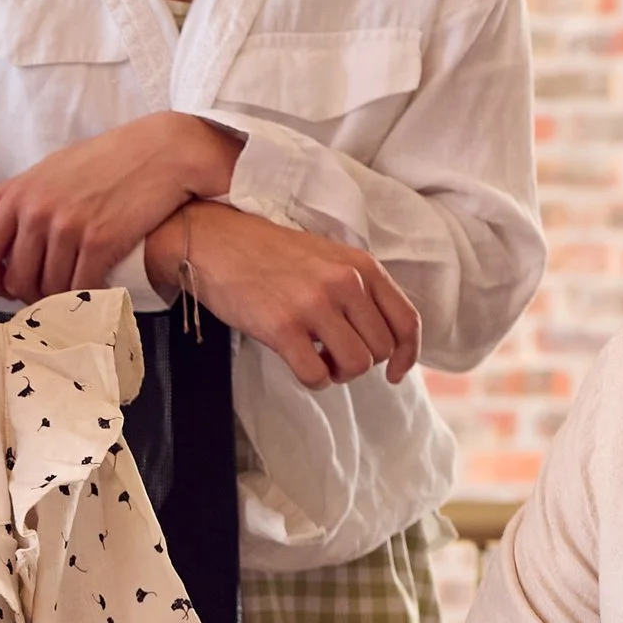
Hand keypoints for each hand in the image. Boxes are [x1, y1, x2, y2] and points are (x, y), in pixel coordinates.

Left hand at [0, 114, 242, 302]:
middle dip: (23, 294)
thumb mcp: (45, 170)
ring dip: (55, 298)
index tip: (5, 286)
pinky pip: (79, 287)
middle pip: (13, 278)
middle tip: (41, 295)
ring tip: (68, 293)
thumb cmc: (102, 160)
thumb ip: (0, 197)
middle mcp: (38, 212)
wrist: (159, 152)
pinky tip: (92, 292)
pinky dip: (84, 296)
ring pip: (47, 287)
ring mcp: (68, 228)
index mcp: (19, 194)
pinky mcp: (100, 242)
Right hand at [147, 202, 421, 389]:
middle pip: (381, 350)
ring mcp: (314, 304)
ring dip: (338, 373)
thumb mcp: (326, 257)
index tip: (395, 374)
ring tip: (318, 360)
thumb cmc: (268, 254)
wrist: (214, 241)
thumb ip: (357, 287)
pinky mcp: (282, 326)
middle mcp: (344, 283)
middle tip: (334, 356)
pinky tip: (299, 364)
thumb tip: (379, 335)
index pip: (406, 321)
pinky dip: (313, 380)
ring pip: (355, 365)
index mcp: (360, 265)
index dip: (408, 356)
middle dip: (360, 362)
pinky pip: (317, 375)